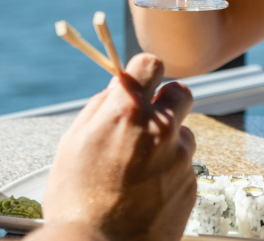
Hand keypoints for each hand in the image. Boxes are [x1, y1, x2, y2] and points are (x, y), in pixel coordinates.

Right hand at [41, 54, 196, 240]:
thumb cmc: (75, 201)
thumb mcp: (72, 144)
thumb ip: (99, 109)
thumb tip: (116, 90)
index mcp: (127, 111)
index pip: (150, 63)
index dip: (143, 71)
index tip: (140, 81)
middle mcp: (160, 128)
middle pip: (180, 92)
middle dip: (166, 99)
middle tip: (148, 118)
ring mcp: (179, 157)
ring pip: (183, 132)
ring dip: (168, 141)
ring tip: (138, 168)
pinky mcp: (190, 185)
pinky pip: (185, 165)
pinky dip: (170, 172)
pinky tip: (146, 191)